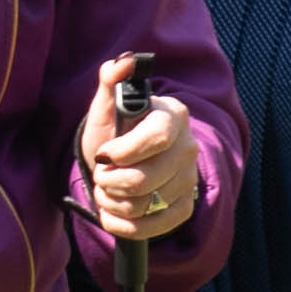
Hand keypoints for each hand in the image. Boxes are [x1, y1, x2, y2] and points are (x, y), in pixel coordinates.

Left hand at [76, 62, 204, 238]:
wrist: (120, 162)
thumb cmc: (114, 132)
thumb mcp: (106, 108)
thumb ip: (111, 82)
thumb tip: (121, 63)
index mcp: (174, 117)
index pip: (156, 138)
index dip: (124, 152)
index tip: (104, 154)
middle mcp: (189, 147)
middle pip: (144, 180)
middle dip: (109, 181)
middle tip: (101, 174)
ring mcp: (189, 179)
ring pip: (142, 206)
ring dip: (112, 202)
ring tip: (107, 189)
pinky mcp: (184, 207)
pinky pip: (150, 228)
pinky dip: (121, 224)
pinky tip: (114, 211)